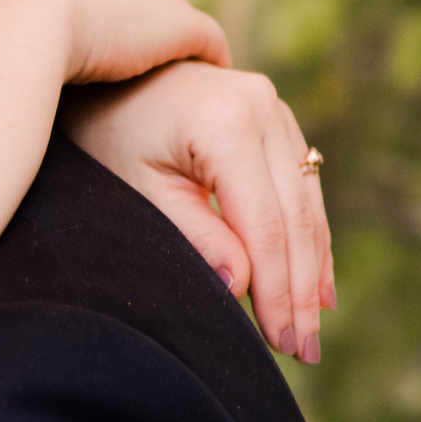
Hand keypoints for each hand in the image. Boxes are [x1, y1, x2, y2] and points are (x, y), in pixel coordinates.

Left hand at [61, 62, 333, 362]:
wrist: (104, 70)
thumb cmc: (107, 132)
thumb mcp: (138, 190)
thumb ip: (193, 236)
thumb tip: (242, 288)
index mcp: (228, 124)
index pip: (266, 226)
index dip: (278, 290)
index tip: (282, 343)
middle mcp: (264, 108)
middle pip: (294, 219)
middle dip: (300, 291)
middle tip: (304, 351)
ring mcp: (275, 109)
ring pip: (307, 204)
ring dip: (312, 269)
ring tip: (311, 328)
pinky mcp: (276, 118)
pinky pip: (302, 188)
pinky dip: (307, 237)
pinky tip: (315, 282)